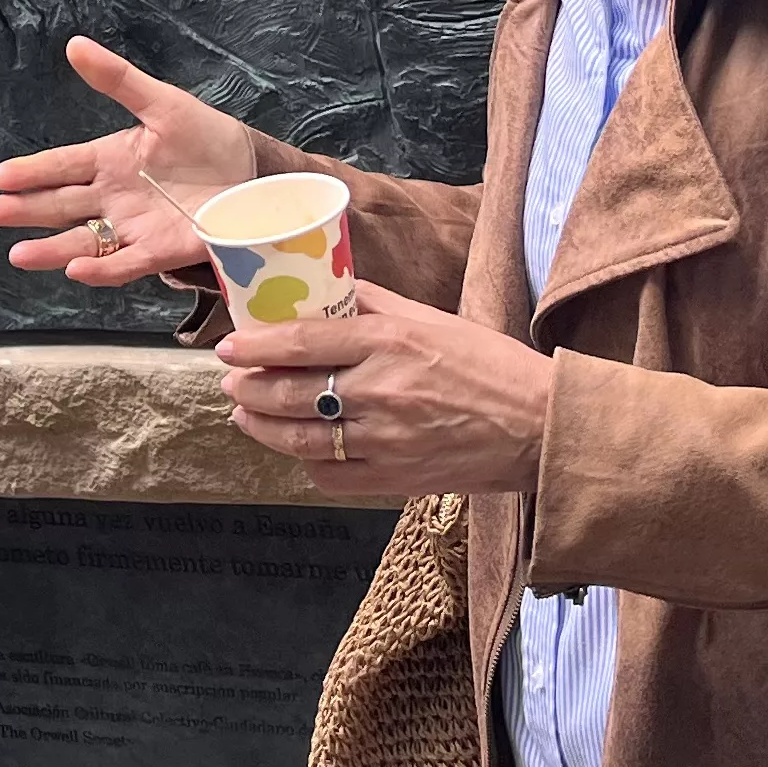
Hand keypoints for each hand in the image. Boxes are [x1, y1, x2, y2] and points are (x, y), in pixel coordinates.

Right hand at [0, 36, 253, 288]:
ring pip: (83, 240)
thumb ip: (118, 79)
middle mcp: (113, 196)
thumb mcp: (162, 102)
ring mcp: (133, 226)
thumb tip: (75, 45)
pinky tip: (77, 268)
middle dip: (25, 210)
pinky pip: (125, 263)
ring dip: (51, 248)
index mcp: (109, 160)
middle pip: (61, 206)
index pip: (61, 167)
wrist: (253, 172)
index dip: (31, 172)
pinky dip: (102, 268)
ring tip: (20, 254)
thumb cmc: (206, 136)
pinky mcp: (160, 251)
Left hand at [214, 283, 556, 493]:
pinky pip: (332, 475)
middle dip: (248, 388)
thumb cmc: (489, 364)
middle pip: (291, 393)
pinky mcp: (395, 478)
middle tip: (231, 382)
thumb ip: (372, 304)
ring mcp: (387, 439)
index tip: (228, 346)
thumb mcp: (431, 318)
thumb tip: (323, 288)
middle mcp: (382, 389)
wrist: (539, 426)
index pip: (303, 341)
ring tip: (247, 415)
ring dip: (264, 427)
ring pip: (302, 438)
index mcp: (390, 341)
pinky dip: (308, 462)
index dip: (256, 345)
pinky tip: (300, 448)